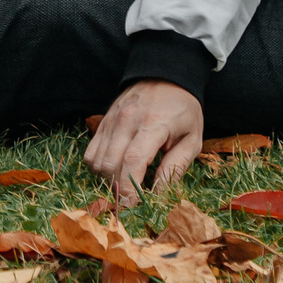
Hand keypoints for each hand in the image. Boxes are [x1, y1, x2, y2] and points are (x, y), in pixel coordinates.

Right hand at [84, 78, 204, 207]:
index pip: (133, 161)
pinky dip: (99, 167)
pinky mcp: (103, 122)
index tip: (134, 205)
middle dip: (120, 188)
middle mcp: (127, 121)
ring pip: (97, 161)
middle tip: (132, 198)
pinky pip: (90, 153)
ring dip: (108, 178)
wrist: (166, 77)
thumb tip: (157, 194)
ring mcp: (111, 120)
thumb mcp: (192, 139)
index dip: (130, 188)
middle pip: (111, 164)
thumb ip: (175, 167)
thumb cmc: (183, 110)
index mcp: (153, 124)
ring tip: (126, 181)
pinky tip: (116, 168)